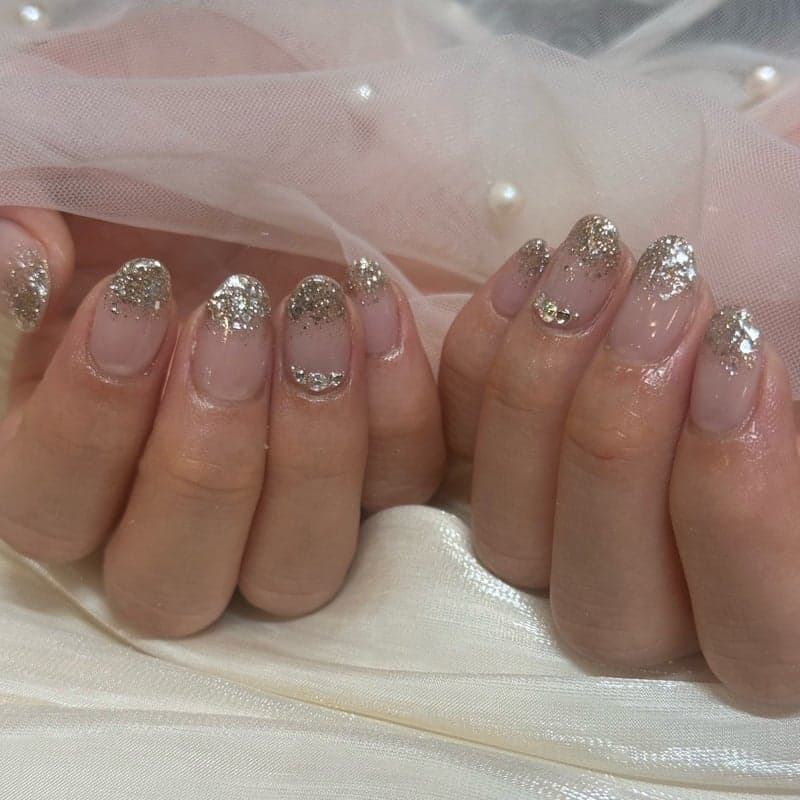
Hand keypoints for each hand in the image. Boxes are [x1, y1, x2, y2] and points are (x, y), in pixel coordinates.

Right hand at [0, 208, 444, 634]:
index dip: (86, 425)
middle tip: (231, 324)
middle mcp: (184, 514)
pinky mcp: (385, 472)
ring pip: (295, 569)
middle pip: (171, 587)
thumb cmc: (171, 193)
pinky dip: (396, 411)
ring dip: (309, 452)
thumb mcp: (88, 184)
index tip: (137, 293)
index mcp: (82, 461)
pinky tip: (375, 308)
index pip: (51, 511)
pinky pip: (402, 487)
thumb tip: (25, 265)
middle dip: (202, 464)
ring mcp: (292, 508)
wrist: (290, 176)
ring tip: (314, 319)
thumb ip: (25, 218)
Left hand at [440, 214, 799, 706]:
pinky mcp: (464, 492)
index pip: (750, 632)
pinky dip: (461, 362)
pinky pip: (439, 454)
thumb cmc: (750, 393)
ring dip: (539, 386)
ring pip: (509, 535)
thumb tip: (727, 365)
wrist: (673, 353)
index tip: (742, 352)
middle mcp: (630, 616)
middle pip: (606, 600)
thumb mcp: (785, 411)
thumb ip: (771, 427)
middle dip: (624, 429)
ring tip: (590, 260)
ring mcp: (536, 563)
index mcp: (740, 625)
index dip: (737, 507)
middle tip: (665, 289)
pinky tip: (506, 272)